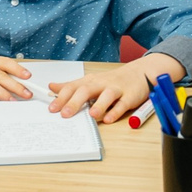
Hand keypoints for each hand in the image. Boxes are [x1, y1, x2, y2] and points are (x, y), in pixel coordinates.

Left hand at [48, 61, 163, 122]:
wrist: (140, 73)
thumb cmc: (113, 80)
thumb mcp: (90, 81)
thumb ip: (72, 86)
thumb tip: (52, 87)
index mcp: (90, 81)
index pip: (73, 88)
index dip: (61, 98)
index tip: (51, 109)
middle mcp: (102, 84)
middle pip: (87, 91)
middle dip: (75, 102)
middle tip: (65, 114)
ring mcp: (116, 90)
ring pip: (107, 96)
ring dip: (99, 105)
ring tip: (91, 115)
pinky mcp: (129, 97)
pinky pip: (122, 105)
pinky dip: (116, 112)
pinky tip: (109, 119)